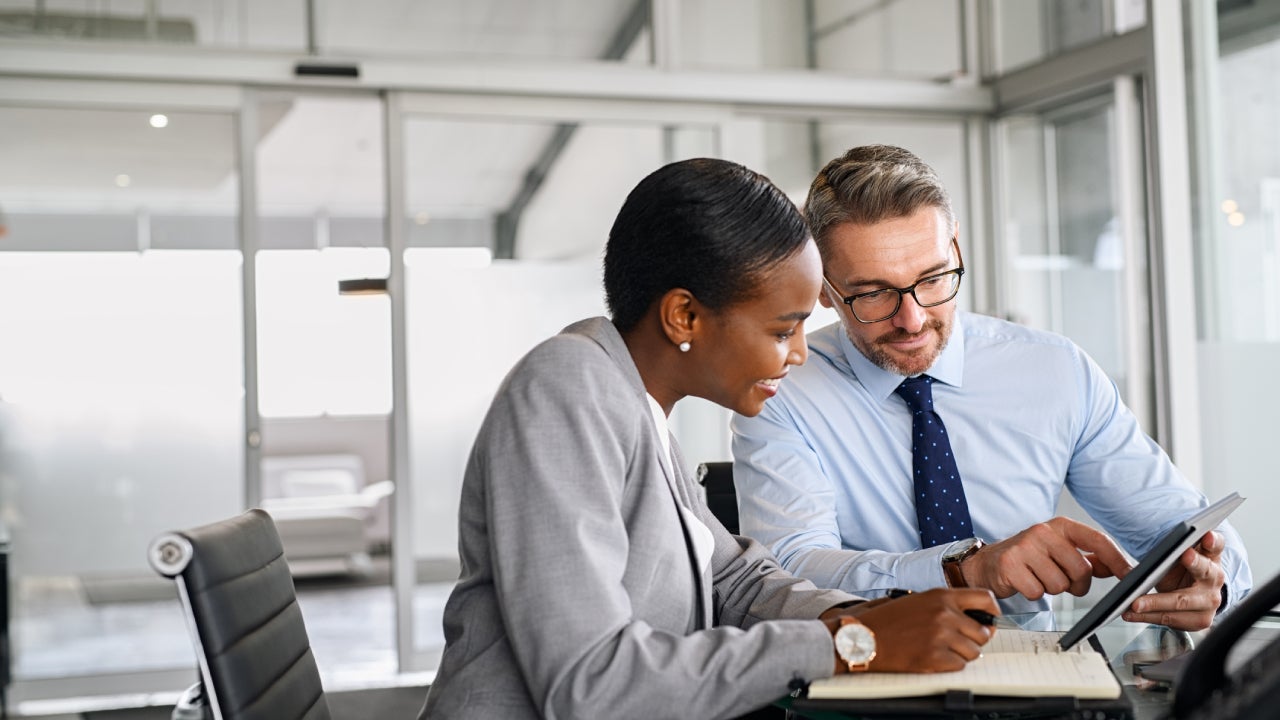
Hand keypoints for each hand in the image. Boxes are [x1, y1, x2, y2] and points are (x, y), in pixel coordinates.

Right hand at [823, 588, 998, 672]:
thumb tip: (978, 619)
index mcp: (941, 596)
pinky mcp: (934, 657)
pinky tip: (932, 658)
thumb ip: (946, 605)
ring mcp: (941, 636)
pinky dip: (949, 665)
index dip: (992, 612)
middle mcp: (945, 614)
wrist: (862, 637)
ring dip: (962, 654)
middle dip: (974, 640)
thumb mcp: (918, 600)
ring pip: (974, 652)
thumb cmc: (888, 620)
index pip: (985, 598)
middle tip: (958, 642)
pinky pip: (959, 666)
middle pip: (984, 632)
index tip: (989, 620)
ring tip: (941, 650)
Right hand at [961, 517, 1131, 599]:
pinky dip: (1034, 593)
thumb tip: (1119, 567)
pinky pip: (1038, 592)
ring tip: (1038, 578)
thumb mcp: (1059, 552)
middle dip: (1076, 584)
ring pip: (1060, 584)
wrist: (988, 563)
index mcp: (1060, 526)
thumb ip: (1089, 559)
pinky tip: (1025, 582)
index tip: (1131, 575)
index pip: (1097, 540)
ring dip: (1052, 589)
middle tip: (1062, 581)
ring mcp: (1024, 547)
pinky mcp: (1010, 565)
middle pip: (1081, 569)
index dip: (1117, 559)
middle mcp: (1042, 532)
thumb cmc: (1028, 558)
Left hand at [1122, 530, 1224, 630]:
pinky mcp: (1200, 620)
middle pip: (1204, 572)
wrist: (1192, 596)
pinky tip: (1131, 614)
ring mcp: (1210, 601)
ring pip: (1181, 601)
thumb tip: (1138, 544)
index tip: (1206, 535)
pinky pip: (1171, 619)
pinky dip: (1148, 616)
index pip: (1214, 545)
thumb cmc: (1181, 570)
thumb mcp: (1178, 554)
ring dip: (1155, 603)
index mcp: (1210, 556)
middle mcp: (1215, 578)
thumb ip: (1169, 546)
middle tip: (1183, 556)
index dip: (1212, 540)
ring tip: (1134, 603)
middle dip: (1193, 564)